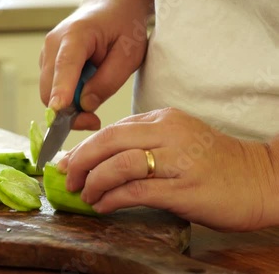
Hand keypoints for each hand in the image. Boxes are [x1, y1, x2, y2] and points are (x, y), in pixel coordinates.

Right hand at [39, 0, 153, 129]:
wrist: (108, 8)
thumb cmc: (121, 26)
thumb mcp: (130, 53)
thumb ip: (109, 80)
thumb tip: (86, 105)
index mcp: (76, 35)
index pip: (65, 66)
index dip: (61, 89)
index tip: (59, 109)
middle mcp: (53, 44)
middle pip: (50, 89)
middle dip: (68, 111)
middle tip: (94, 120)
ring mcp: (46, 54)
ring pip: (49, 93)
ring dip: (68, 106)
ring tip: (94, 99)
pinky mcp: (46, 64)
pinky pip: (52, 90)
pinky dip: (66, 99)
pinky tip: (85, 91)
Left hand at [58, 107, 278, 230]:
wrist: (262, 180)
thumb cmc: (214, 163)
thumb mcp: (178, 140)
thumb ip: (143, 143)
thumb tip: (100, 159)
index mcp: (164, 119)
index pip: (113, 129)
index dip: (84, 147)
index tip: (67, 161)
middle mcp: (169, 134)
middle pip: (109, 141)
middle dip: (80, 161)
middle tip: (68, 178)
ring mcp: (178, 160)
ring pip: (119, 165)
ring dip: (94, 182)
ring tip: (86, 195)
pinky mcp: (184, 189)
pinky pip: (137, 191)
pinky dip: (113, 198)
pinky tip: (104, 205)